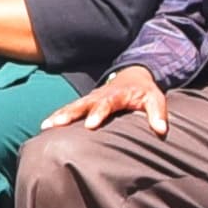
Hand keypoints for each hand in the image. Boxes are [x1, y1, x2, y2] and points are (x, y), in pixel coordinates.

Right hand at [49, 64, 169, 133]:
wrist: (133, 77)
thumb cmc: (144, 92)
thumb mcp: (155, 99)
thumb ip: (157, 114)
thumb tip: (161, 130)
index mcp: (116, 95)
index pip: (106, 104)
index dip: (98, 113)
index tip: (89, 125)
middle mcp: (100, 95)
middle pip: (82, 104)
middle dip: (70, 114)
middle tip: (57, 124)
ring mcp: (90, 98)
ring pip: (72, 106)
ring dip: (59, 115)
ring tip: (45, 126)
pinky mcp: (85, 102)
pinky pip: (69, 108)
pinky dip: (58, 115)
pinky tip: (45, 126)